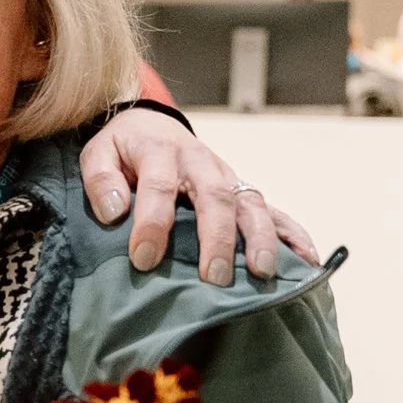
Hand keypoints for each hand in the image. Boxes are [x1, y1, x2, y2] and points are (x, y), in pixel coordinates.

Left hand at [78, 111, 317, 283]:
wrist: (149, 124)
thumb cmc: (121, 148)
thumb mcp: (97, 154)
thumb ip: (101, 180)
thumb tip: (115, 210)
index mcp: (161, 151)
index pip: (160, 187)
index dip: (153, 224)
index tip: (144, 260)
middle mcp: (201, 162)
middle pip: (216, 198)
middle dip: (217, 239)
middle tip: (213, 278)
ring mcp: (227, 176)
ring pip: (250, 204)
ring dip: (260, 238)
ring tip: (262, 272)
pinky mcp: (241, 189)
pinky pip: (272, 210)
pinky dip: (292, 234)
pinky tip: (305, 260)